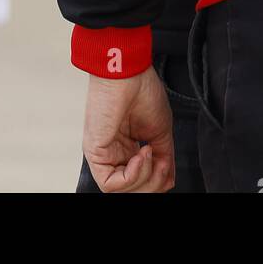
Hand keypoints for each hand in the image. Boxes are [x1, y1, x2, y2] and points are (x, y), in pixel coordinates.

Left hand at [83, 66, 174, 192]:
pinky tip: (141, 155)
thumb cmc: (142, 90)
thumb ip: (163, 158)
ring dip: (144, 178)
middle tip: (162, 165)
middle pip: (133, 189)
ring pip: (122, 190)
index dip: (157, 180)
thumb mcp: (160, 131)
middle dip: (153, 183)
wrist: (130, 72)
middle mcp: (115, 154)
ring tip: (150, 153)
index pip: (141, 179)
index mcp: (128, 148)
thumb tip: (167, 180)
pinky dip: (131, 176)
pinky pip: (110, 184)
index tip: (166, 166)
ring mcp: (104, 154)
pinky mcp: (95, 153)